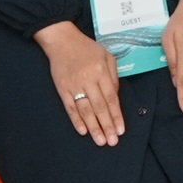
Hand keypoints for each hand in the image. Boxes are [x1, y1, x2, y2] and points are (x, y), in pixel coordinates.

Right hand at [39, 23, 127, 145]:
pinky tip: (83, 131)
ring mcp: (74, 85)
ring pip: (86, 110)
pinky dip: (76, 120)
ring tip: (100, 141)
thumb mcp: (106, 56)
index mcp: (101, 72)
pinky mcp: (62, 88)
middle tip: (112, 141)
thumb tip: (116, 96)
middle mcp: (88, 80)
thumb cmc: (87, 48)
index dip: (116, 116)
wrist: (62, 40)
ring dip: (93, 127)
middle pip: (100, 107)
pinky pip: (70, 107)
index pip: (111, 98)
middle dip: (107, 126)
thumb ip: (113, 75)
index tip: (121, 130)